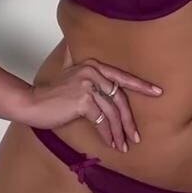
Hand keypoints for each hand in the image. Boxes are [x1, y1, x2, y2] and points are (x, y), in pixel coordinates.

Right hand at [19, 41, 163, 151]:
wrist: (33, 103)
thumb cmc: (51, 93)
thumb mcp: (67, 73)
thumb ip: (75, 61)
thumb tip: (73, 46)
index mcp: (93, 64)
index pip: (122, 76)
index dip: (141, 85)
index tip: (158, 92)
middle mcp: (93, 71)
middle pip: (120, 97)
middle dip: (129, 120)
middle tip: (137, 136)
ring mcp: (88, 85)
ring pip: (112, 111)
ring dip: (119, 132)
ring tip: (124, 146)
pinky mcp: (83, 100)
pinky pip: (102, 120)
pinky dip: (107, 134)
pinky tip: (110, 144)